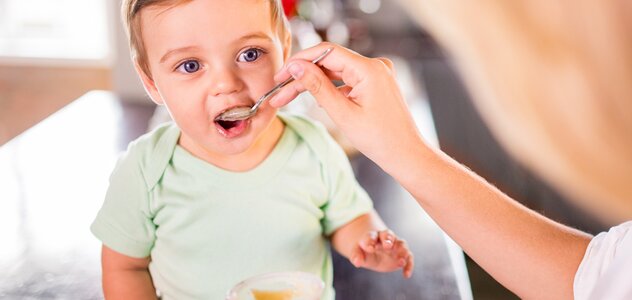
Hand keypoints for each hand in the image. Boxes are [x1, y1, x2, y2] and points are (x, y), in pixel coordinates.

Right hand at [270, 43, 428, 173]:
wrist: (407, 154)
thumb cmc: (381, 139)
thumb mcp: (343, 114)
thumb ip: (318, 87)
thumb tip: (297, 67)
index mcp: (369, 69)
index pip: (326, 52)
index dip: (300, 61)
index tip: (282, 73)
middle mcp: (375, 66)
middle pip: (329, 64)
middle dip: (303, 77)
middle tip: (279, 91)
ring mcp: (376, 75)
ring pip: (335, 73)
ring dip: (313, 84)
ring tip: (289, 98)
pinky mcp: (375, 84)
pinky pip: (346, 81)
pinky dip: (330, 90)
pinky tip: (316, 102)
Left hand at [350, 229, 413, 277]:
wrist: (372, 253)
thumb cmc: (363, 252)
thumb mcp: (356, 254)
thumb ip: (356, 256)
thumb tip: (357, 263)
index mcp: (372, 236)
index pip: (371, 236)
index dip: (370, 241)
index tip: (370, 248)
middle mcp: (385, 238)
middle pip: (388, 234)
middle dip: (388, 239)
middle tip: (387, 246)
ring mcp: (395, 245)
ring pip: (401, 243)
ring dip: (402, 250)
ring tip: (400, 261)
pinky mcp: (401, 254)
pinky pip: (409, 257)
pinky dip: (409, 265)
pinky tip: (406, 275)